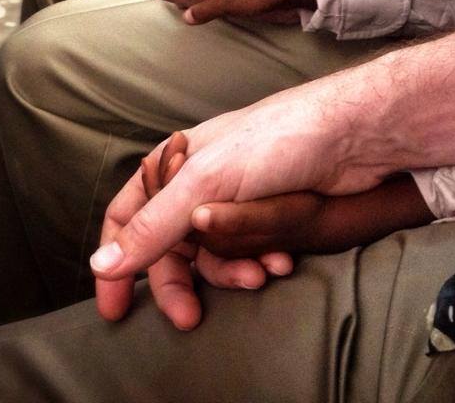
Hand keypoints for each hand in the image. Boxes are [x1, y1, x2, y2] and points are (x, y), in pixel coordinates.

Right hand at [92, 84, 381, 322]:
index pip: (127, 215)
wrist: (353, 137)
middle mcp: (200, 181)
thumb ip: (154, 227)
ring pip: (212, 255)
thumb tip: (101, 264)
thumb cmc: (277, 141)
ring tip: (260, 273)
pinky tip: (280, 261)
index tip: (114, 308)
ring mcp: (235, 199)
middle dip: (180, 282)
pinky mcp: (268, 213)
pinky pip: (249, 252)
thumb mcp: (206, 183)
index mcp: (175, 163)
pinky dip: (259, 261)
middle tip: (190, 317)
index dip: (115, 260)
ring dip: (231, 270)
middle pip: (169, 246)